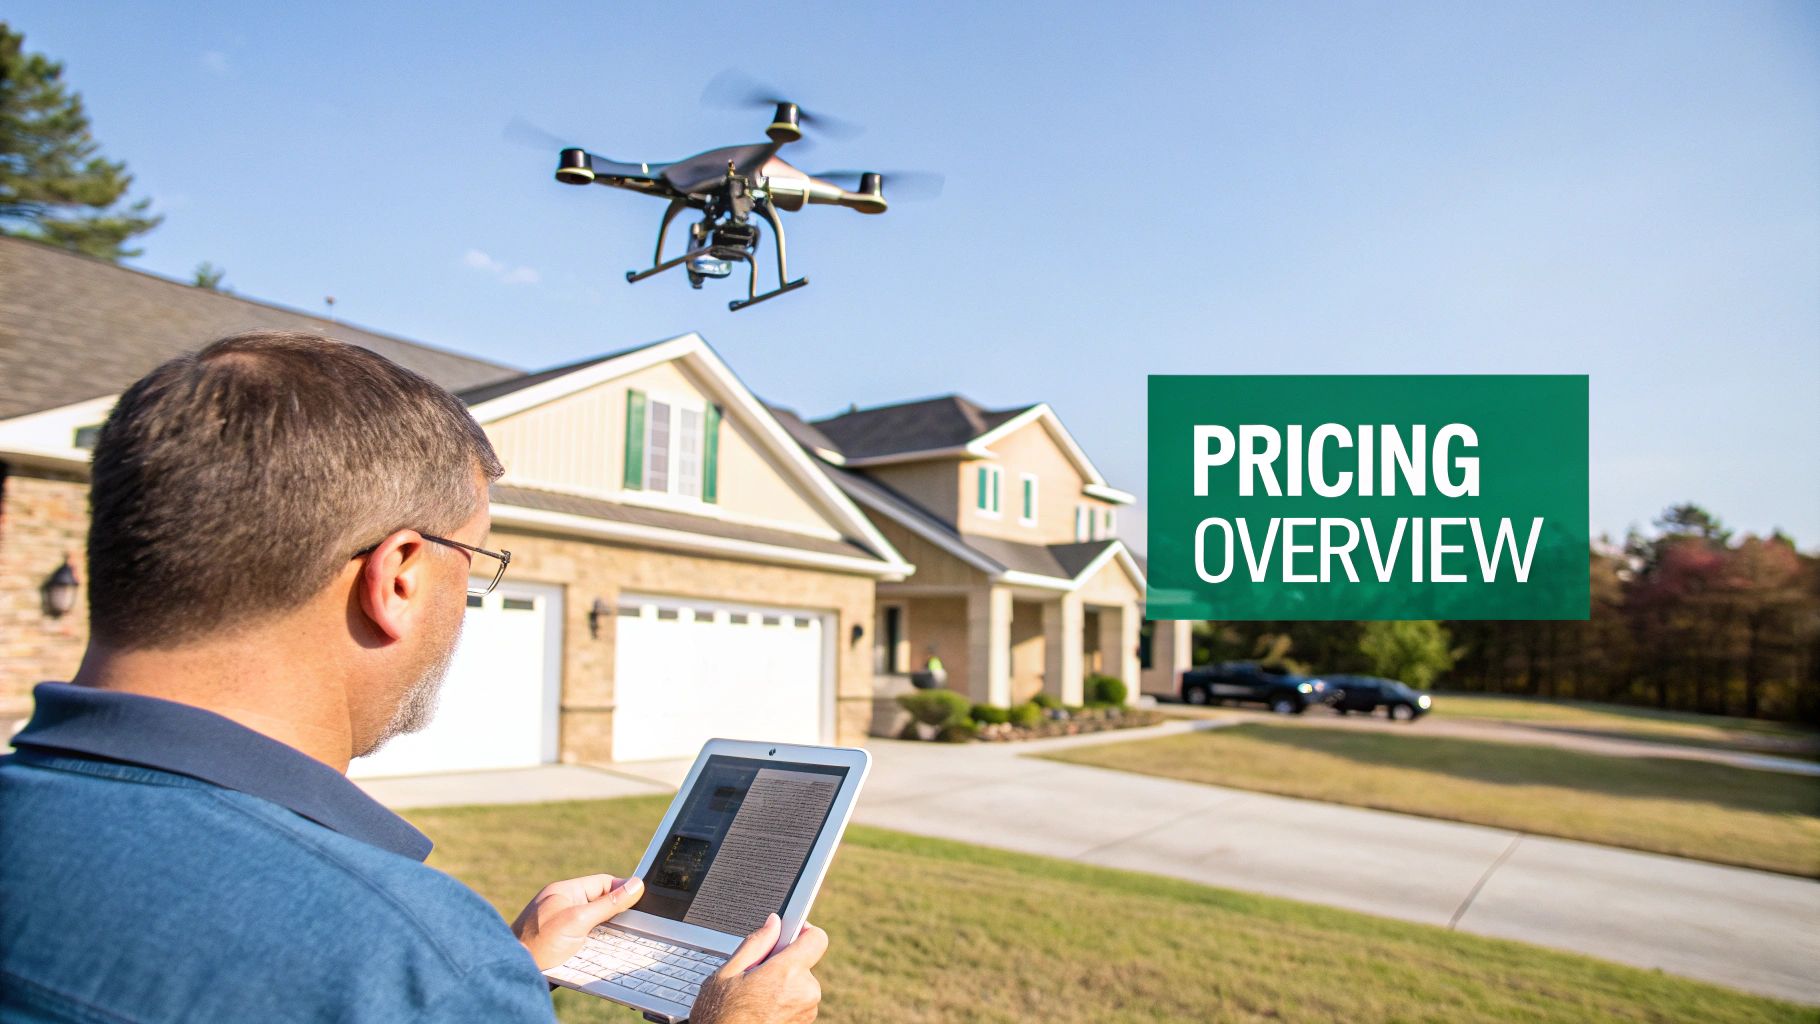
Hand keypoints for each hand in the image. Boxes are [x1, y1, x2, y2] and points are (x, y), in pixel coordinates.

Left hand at [511, 874, 643, 970]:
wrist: (513, 972)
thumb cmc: (538, 943)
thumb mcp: (578, 919)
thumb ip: (608, 903)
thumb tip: (635, 885)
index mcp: (565, 891)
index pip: (602, 883)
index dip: (622, 890)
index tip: (641, 899)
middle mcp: (563, 907)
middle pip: (601, 905)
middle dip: (617, 916)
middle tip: (634, 927)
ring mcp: (562, 927)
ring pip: (597, 926)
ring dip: (608, 936)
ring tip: (620, 944)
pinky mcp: (562, 946)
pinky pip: (588, 943)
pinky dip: (598, 949)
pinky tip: (605, 956)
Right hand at [690, 914, 826, 1023]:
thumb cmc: (720, 1016)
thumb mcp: (728, 973)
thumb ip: (756, 943)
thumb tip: (773, 922)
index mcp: (787, 973)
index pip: (817, 938)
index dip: (803, 931)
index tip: (790, 933)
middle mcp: (805, 992)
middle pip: (804, 963)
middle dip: (784, 964)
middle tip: (757, 975)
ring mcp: (807, 1011)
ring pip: (801, 984)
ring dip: (784, 985)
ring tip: (756, 996)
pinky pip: (799, 1002)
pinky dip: (784, 1002)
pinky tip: (762, 1008)